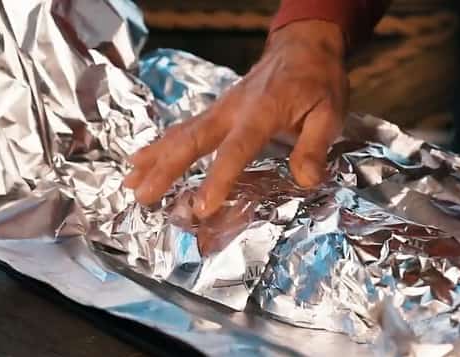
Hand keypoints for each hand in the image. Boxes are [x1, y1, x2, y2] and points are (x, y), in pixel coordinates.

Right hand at [124, 20, 347, 217]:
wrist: (304, 46)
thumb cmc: (318, 82)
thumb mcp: (330, 113)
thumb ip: (315, 146)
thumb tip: (305, 180)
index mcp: (262, 113)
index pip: (235, 150)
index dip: (218, 179)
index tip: (203, 207)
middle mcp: (233, 110)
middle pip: (193, 141)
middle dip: (166, 169)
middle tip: (143, 196)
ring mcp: (221, 108)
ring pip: (181, 133)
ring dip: (155, 158)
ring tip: (130, 183)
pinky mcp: (218, 109)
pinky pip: (185, 127)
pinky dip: (161, 144)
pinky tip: (142, 159)